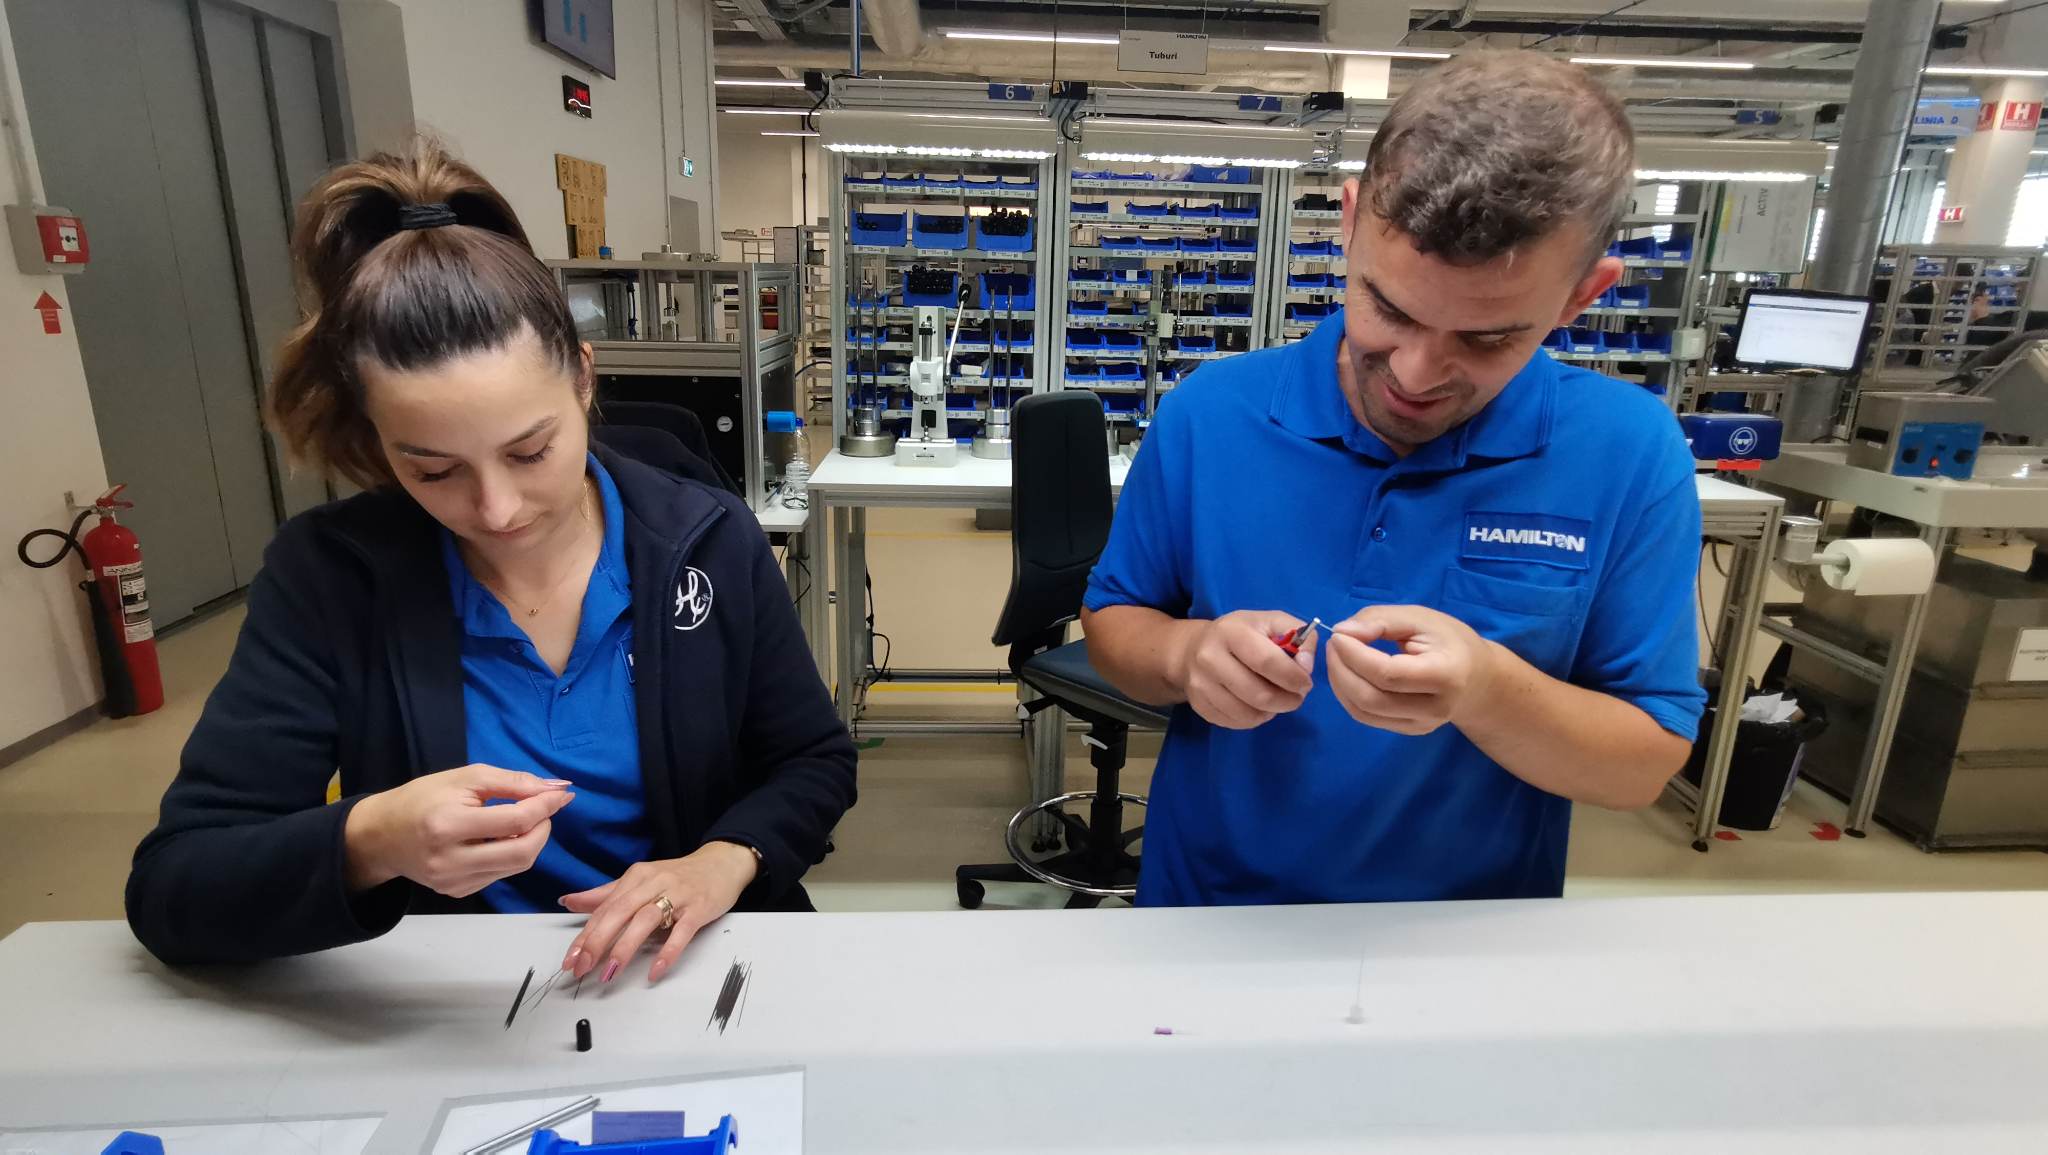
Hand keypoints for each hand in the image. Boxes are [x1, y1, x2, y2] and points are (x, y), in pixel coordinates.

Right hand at [342, 764, 572, 896]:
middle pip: (522, 854)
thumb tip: (554, 788)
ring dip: (529, 842)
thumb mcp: (465, 778)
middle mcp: (449, 860)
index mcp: (448, 825)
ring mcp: (452, 882)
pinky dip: (510, 855)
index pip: (515, 822)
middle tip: (543, 810)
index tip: (562, 795)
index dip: (545, 807)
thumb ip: (512, 782)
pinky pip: (499, 875)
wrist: (380, 835)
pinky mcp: (456, 892)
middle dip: (543, 829)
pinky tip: (497, 839)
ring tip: (519, 821)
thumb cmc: (422, 798)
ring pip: (515, 867)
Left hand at [559, 842, 759, 984]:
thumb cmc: (678, 877)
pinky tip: (655, 970)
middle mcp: (654, 883)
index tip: (571, 960)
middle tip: (583, 967)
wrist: (722, 864)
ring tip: (611, 971)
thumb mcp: (640, 881)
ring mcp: (677, 895)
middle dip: (598, 941)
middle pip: (620, 912)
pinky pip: (681, 931)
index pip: (605, 908)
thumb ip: (605, 894)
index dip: (585, 935)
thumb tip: (568, 901)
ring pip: (646, 919)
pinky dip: (668, 952)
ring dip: (625, 947)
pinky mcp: (699, 908)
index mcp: (636, 877)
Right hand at [1168, 610, 1317, 729]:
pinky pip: (1236, 723)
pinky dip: (1254, 719)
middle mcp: (1210, 657)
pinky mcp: (1199, 706)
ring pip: (1248, 713)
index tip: (1306, 683)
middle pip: (1258, 694)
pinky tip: (1258, 706)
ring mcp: (1200, 684)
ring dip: (1272, 712)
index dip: (1293, 677)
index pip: (1267, 661)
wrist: (1194, 648)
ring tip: (1278, 701)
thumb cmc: (1242, 633)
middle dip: (1287, 701)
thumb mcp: (1272, 622)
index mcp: (1231, 631)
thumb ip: (1299, 637)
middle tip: (1297, 697)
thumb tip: (1306, 667)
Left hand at [1327, 605, 1499, 735]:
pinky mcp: (1408, 731)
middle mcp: (1435, 709)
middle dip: (1341, 670)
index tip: (1338, 634)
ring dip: (1339, 683)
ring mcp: (1421, 725)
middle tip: (1333, 644)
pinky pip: (1367, 717)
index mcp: (1446, 675)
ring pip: (1363, 712)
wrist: (1478, 678)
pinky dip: (1347, 695)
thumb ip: (1381, 620)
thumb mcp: (1421, 618)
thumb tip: (1343, 631)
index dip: (1355, 655)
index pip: (1389, 674)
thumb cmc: (1450, 641)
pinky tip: (1347, 673)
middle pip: (1371, 698)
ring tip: (1337, 656)